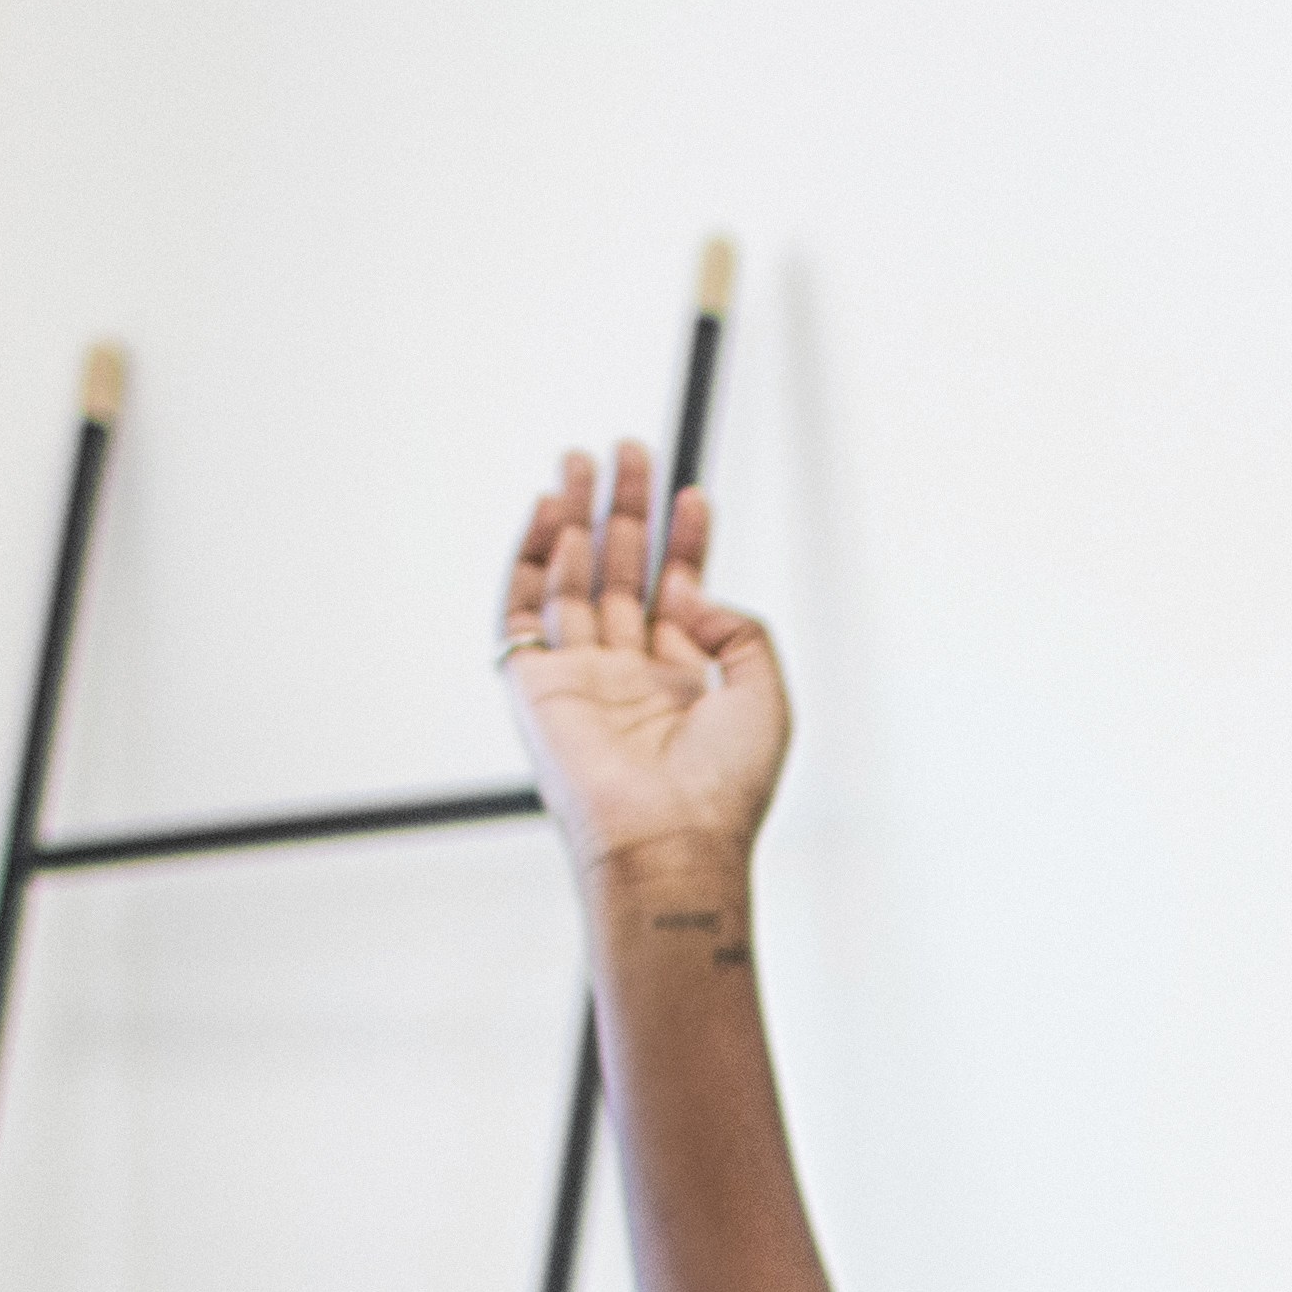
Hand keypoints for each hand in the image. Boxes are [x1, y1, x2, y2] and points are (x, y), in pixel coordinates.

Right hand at [497, 445, 789, 892]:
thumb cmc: (722, 790)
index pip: (678, 591)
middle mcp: (628, 676)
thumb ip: (739, 628)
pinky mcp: (534, 684)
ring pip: (574, 577)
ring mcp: (579, 677)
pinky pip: (525, 607)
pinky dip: (534, 557)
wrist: (668, 840)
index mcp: (683, 683)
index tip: (693, 495)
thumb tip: (688, 588)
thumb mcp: (766, 694)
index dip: (687, 541)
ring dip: (580, 516)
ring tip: (585, 460)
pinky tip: (554, 512)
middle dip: (627, 510)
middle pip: (623, 572)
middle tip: (630, 451)